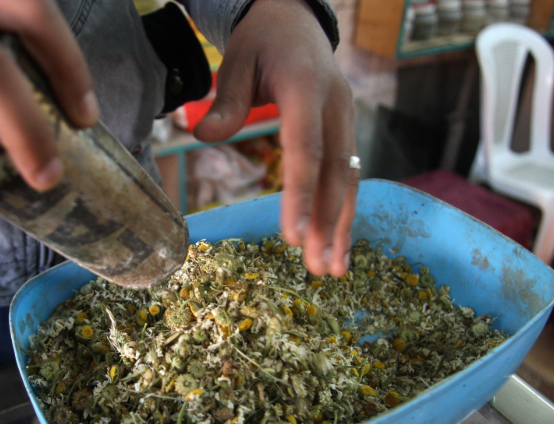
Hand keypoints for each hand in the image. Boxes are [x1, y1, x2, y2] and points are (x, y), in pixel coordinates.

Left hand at [193, 0, 357, 277]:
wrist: (297, 19)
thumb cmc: (262, 40)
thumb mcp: (237, 59)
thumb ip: (227, 99)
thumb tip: (205, 136)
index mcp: (306, 87)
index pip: (306, 148)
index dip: (301, 193)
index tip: (292, 235)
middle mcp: (335, 106)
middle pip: (334, 172)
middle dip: (327, 223)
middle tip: (318, 268)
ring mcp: (346, 119)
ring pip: (348, 178)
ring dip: (341, 225)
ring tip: (333, 269)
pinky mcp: (346, 130)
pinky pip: (347, 174)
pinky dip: (343, 209)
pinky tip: (337, 240)